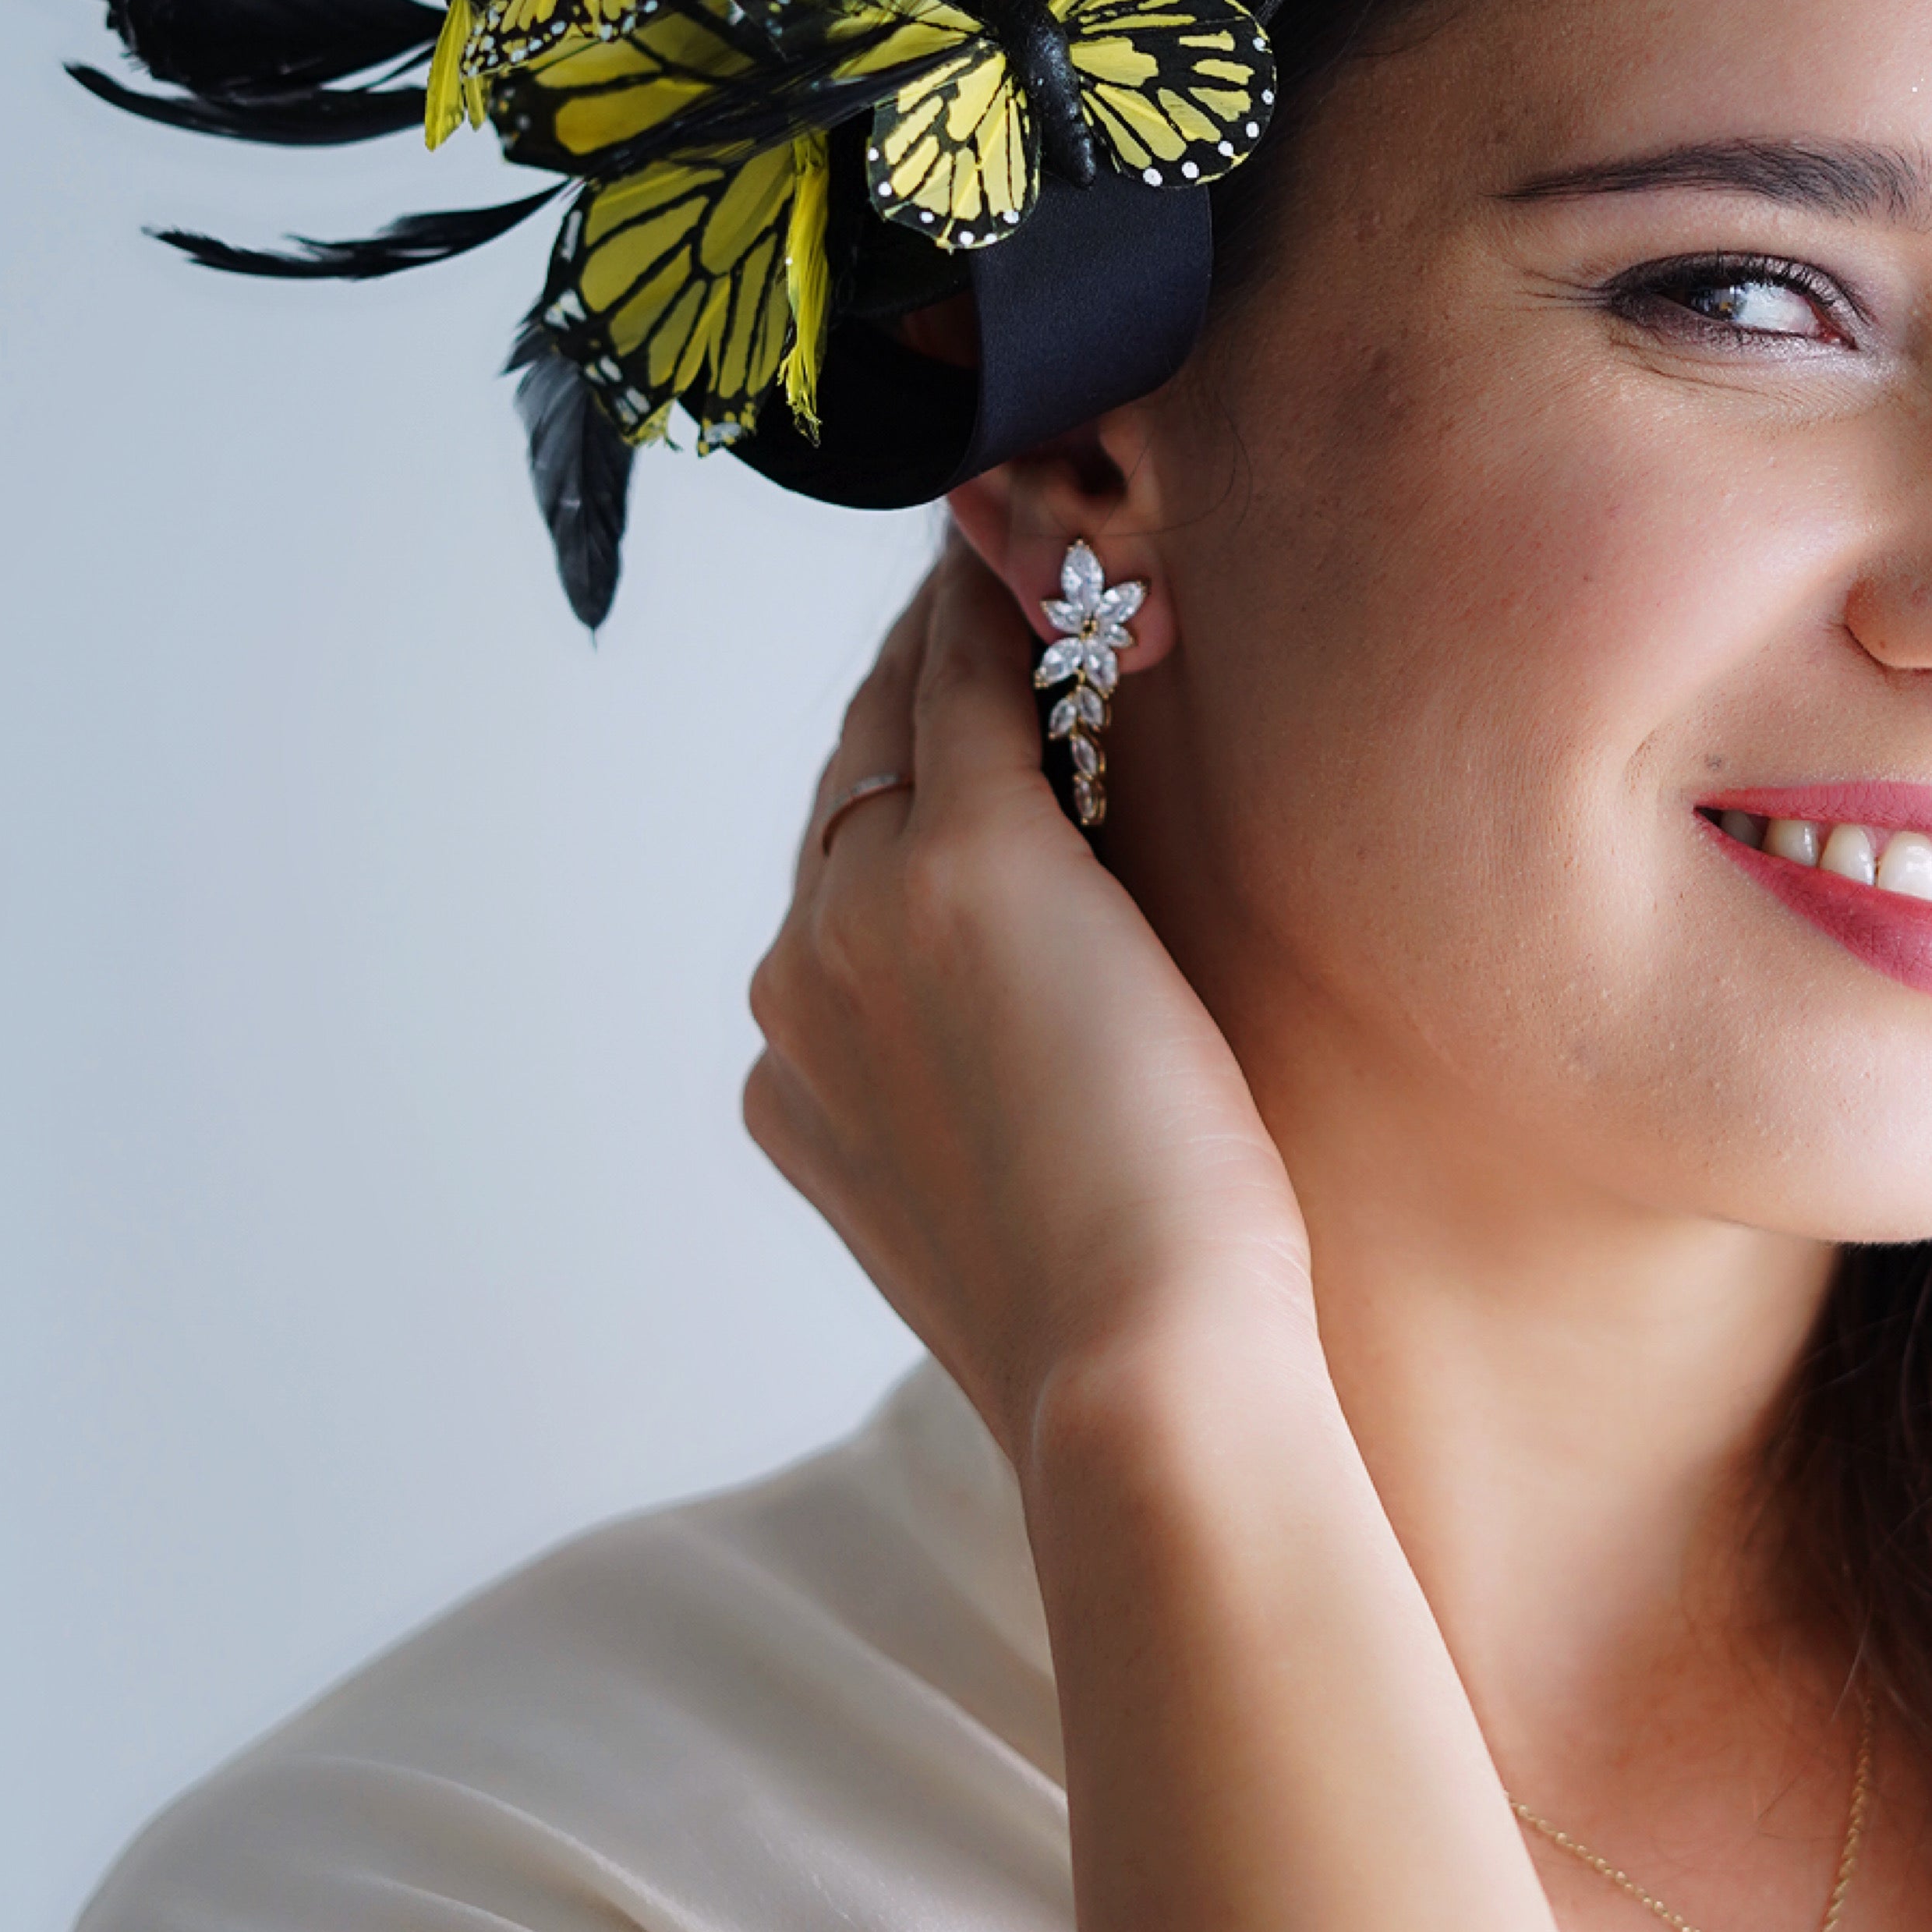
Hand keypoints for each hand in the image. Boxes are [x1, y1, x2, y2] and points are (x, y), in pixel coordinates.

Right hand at [745, 541, 1317, 1458]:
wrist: (1136, 1376)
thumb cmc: (1121, 1319)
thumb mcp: (1011, 1199)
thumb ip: (990, 1104)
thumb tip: (1057, 1046)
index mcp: (795, 1080)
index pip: (837, 886)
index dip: (897, 796)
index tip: (957, 720)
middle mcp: (798, 984)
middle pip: (848, 787)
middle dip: (914, 691)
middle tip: (987, 594)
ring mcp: (862, 916)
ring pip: (900, 722)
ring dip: (952, 633)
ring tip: (1019, 554)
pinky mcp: (970, 864)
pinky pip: (974, 691)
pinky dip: (1001, 615)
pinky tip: (1041, 560)